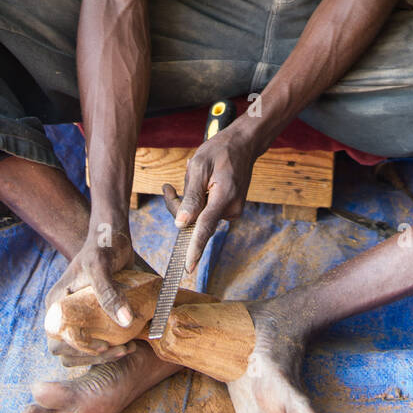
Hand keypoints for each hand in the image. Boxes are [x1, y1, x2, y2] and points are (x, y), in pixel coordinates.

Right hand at [44, 225, 139, 366]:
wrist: (114, 236)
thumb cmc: (102, 247)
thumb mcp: (101, 267)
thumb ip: (108, 294)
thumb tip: (124, 321)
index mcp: (57, 303)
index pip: (58, 340)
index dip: (78, 348)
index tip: (103, 346)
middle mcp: (64, 314)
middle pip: (68, 351)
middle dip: (93, 356)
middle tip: (121, 351)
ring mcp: (78, 317)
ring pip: (81, 351)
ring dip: (102, 356)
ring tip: (128, 349)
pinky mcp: (93, 318)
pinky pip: (95, 342)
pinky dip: (110, 349)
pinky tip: (129, 344)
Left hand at [163, 128, 255, 272]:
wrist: (243, 145)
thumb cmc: (220, 151)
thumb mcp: (199, 166)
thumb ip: (191, 196)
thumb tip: (181, 224)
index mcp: (225, 196)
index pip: (205, 227)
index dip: (195, 249)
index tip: (188, 268)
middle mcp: (231, 208)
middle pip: (196, 222)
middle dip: (179, 209)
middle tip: (169, 188)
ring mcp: (232, 211)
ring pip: (200, 218)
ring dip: (189, 204)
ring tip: (190, 178)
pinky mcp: (230, 210)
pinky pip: (207, 213)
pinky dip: (199, 203)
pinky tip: (201, 185)